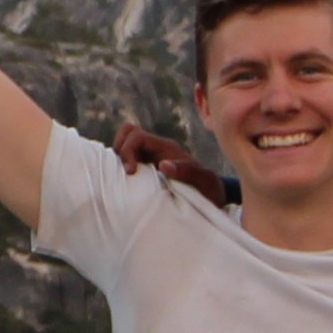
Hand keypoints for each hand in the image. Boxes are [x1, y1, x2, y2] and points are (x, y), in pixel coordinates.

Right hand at [111, 121, 234, 207]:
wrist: (213, 198)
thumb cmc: (209, 190)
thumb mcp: (203, 181)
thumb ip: (186, 171)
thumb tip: (163, 164)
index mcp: (166, 148)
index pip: (137, 136)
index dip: (128, 150)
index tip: (131, 172)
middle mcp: (156, 149)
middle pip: (127, 133)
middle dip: (120, 151)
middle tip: (126, 174)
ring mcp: (150, 158)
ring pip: (124, 145)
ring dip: (119, 159)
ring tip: (124, 179)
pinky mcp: (146, 170)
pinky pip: (127, 160)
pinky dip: (122, 168)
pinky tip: (126, 185)